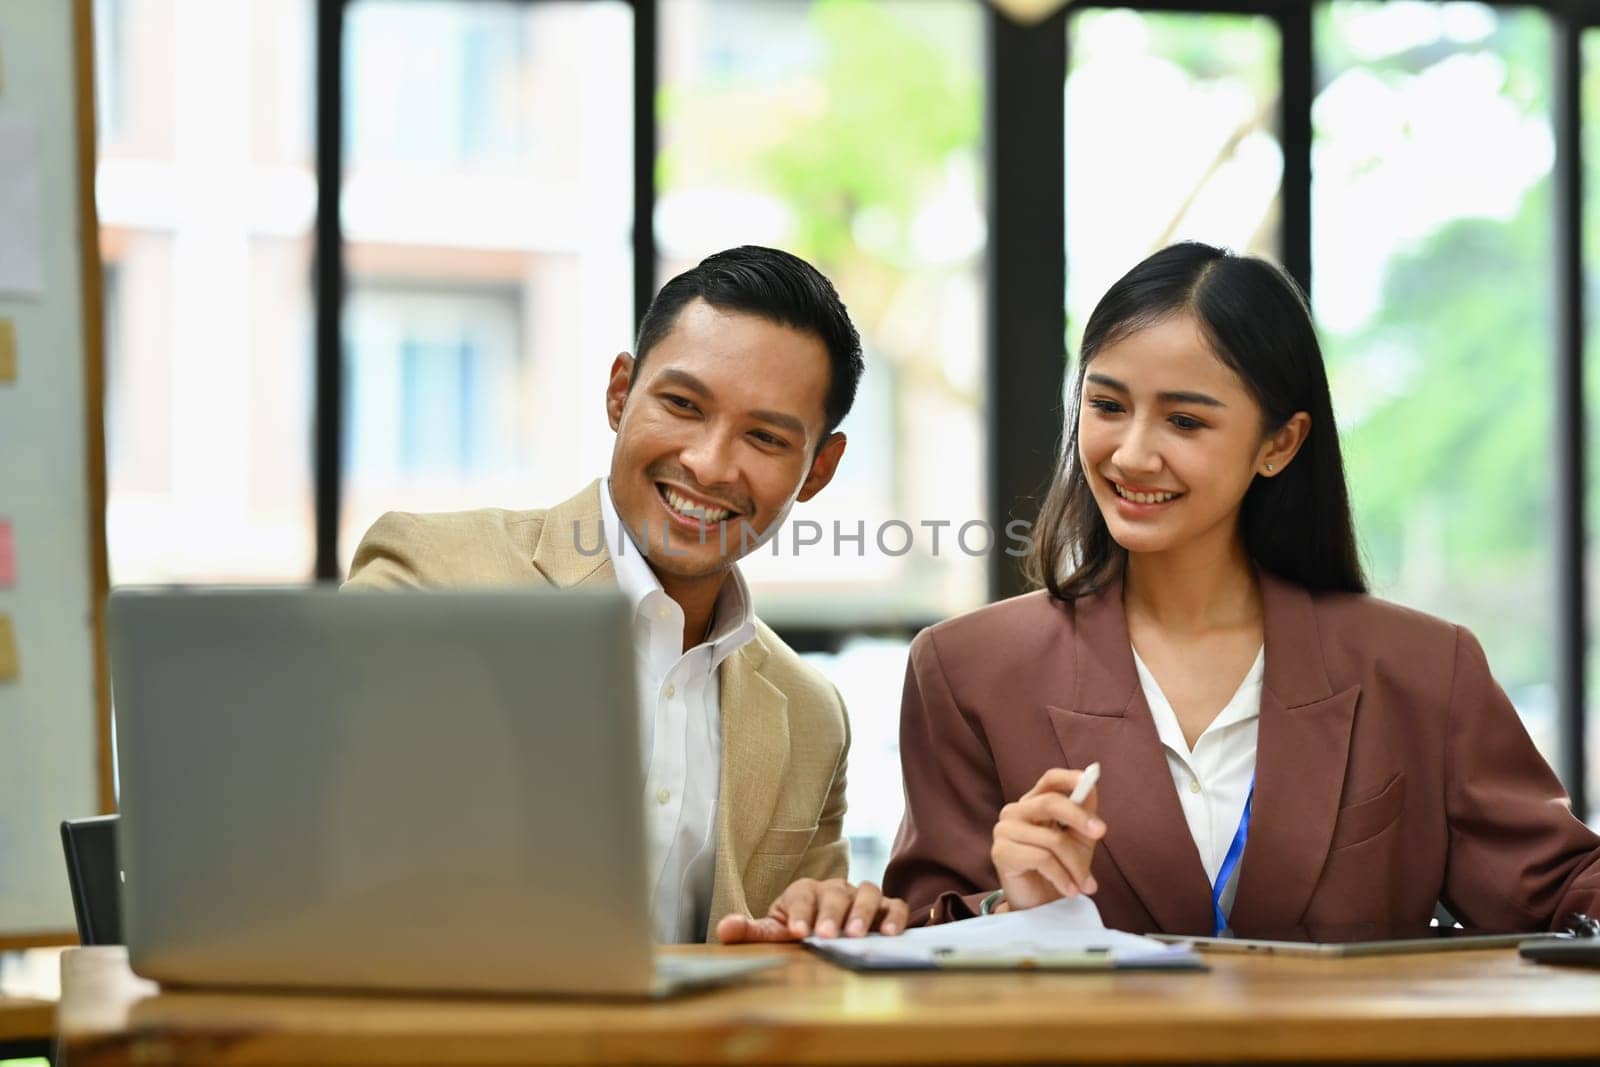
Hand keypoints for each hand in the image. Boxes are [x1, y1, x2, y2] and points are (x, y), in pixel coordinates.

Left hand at [716, 878, 908, 942]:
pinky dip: (894, 916)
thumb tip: (724, 929)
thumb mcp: (775, 931)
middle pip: (835, 892)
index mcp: (804, 891)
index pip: (802, 895)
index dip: (800, 912)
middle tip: (827, 936)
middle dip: (831, 914)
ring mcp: (860, 896)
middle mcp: (834, 889)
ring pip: (867, 892)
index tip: (798, 932)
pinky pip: (894, 905)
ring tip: (856, 935)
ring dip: (863, 912)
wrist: (824, 927)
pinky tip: (890, 934)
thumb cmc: (799, 928)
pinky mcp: (884, 908)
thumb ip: (752, 931)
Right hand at [990, 766, 1105, 912]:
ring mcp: (1004, 831)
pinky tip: (1070, 890)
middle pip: (1050, 803)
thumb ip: (1084, 815)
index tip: (1089, 780)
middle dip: (1080, 817)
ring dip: (1076, 865)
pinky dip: (1062, 877)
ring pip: (1051, 839)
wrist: (1039, 906)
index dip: (1069, 778)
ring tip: (1086, 884)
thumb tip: (1091, 787)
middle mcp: (1015, 811)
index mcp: (1034, 803)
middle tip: (1100, 833)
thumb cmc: (1059, 869)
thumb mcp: (1078, 840)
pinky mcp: (1001, 853)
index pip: (1049, 780)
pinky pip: (1041, 859)